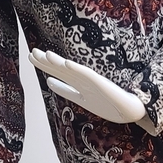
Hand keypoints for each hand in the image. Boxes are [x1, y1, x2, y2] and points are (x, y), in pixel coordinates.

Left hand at [28, 49, 145, 123]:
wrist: (131, 110)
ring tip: (46, 55)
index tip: (31, 57)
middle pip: (61, 69)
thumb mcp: (81, 99)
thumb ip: (66, 90)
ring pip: (72, 71)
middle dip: (46, 62)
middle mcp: (83, 80)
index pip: (57, 72)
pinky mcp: (102, 84)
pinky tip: (66, 64)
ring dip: (59, 63)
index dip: (44, 65)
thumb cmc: (108, 104)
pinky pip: (87, 76)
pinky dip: (77, 70)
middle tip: (31, 52)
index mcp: (77, 83)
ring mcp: (92, 82)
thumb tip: (48, 82)